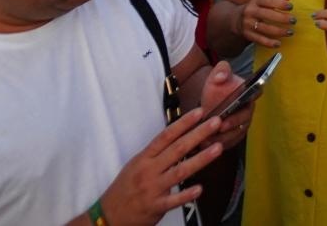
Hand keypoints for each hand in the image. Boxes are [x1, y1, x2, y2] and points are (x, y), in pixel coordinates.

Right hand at [95, 105, 225, 225]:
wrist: (109, 216)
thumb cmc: (125, 188)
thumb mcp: (137, 164)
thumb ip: (157, 153)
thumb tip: (179, 137)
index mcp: (144, 158)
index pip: (166, 136)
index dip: (183, 123)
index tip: (200, 111)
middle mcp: (149, 171)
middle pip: (177, 149)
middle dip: (198, 134)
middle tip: (216, 122)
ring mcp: (152, 189)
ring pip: (180, 172)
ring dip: (200, 159)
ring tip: (218, 148)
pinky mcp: (155, 207)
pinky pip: (173, 200)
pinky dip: (186, 195)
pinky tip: (200, 189)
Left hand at [195, 65, 253, 149]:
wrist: (209, 102)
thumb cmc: (216, 88)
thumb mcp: (216, 75)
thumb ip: (221, 70)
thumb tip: (221, 76)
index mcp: (249, 92)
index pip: (257, 92)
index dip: (254, 95)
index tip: (243, 100)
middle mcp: (249, 109)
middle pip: (245, 117)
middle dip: (233, 122)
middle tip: (220, 125)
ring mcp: (243, 124)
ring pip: (237, 132)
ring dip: (224, 137)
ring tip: (209, 138)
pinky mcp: (235, 136)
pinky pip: (230, 142)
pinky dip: (220, 144)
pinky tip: (207, 145)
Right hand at [241, 0, 294, 48]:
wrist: (237, 18)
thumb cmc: (257, 7)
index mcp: (256, 0)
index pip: (268, 0)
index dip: (280, 3)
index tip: (291, 7)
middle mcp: (250, 11)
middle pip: (266, 14)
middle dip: (281, 18)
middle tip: (293, 20)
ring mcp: (248, 23)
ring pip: (264, 28)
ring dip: (278, 31)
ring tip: (290, 32)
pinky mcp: (247, 34)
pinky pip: (259, 40)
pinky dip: (269, 43)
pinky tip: (278, 44)